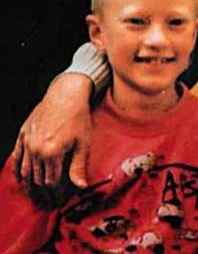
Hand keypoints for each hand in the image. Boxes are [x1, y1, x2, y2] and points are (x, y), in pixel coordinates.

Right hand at [13, 73, 93, 188]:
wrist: (66, 96)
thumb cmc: (78, 118)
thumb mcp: (83, 143)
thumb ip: (79, 166)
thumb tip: (81, 186)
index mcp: (52, 153)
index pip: (51, 181)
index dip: (56, 191)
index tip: (60, 197)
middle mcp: (36, 150)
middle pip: (37, 178)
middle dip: (44, 190)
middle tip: (49, 199)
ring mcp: (27, 142)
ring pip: (25, 171)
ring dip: (31, 183)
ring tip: (37, 192)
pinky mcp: (22, 135)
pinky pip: (16, 157)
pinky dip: (17, 170)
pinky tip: (20, 179)